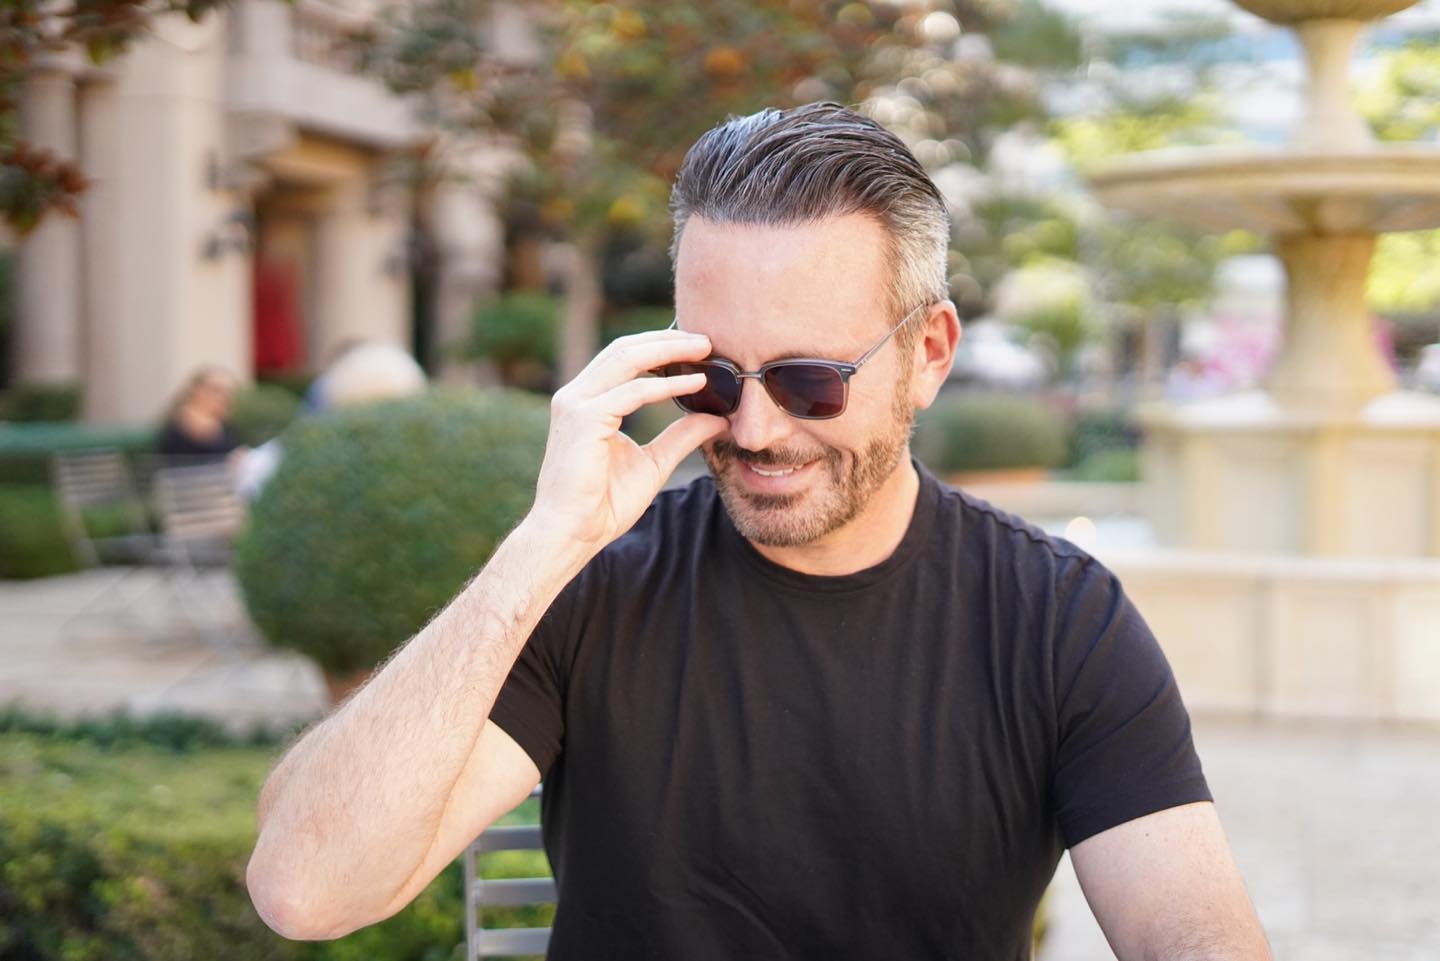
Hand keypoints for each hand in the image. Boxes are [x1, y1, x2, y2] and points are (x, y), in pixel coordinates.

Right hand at [528, 329, 726, 551]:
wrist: (573, 533)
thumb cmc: (604, 503)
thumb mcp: (654, 462)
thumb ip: (681, 436)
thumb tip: (717, 417)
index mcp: (587, 401)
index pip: (625, 358)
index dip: (661, 346)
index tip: (698, 347)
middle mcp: (576, 395)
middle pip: (625, 349)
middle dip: (668, 340)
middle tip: (707, 339)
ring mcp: (575, 404)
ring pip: (626, 359)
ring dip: (668, 351)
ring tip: (705, 350)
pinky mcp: (583, 419)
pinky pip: (631, 392)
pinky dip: (666, 385)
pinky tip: (695, 384)